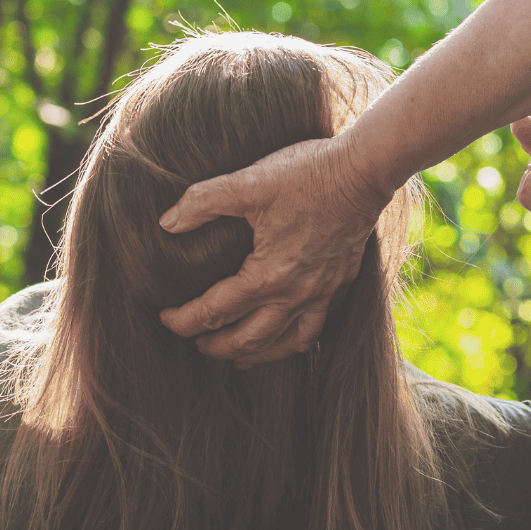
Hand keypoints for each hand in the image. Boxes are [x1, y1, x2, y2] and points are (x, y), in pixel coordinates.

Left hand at [157, 134, 393, 366]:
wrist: (364, 171)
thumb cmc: (307, 174)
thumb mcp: (248, 182)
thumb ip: (203, 202)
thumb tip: (167, 223)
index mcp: (268, 275)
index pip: (215, 311)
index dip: (184, 320)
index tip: (165, 318)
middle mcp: (296, 295)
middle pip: (248, 339)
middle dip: (217, 346)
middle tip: (196, 344)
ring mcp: (322, 293)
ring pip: (286, 343)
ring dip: (257, 353)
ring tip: (238, 358)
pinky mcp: (340, 284)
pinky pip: (315, 328)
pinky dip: (294, 340)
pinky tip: (284, 337)